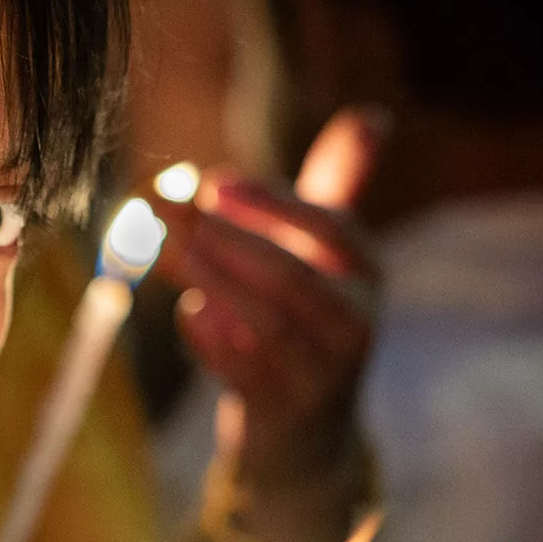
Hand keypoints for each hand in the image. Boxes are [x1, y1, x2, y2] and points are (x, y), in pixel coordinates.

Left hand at [151, 108, 383, 495]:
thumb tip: (373, 116)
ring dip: (213, 283)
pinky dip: (212, 340)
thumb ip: (342, 183)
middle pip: (292, 276)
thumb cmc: (308, 314)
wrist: (305, 426)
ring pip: (267, 323)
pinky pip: (244, 371)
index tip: (212, 184)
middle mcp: (355, 320)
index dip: (269, 203)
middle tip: (169, 212)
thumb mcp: (329, 250)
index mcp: (366, 270)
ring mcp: (322, 370)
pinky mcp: (284, 408)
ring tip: (169, 253)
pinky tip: (187, 312)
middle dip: (227, 240)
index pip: (328, 227)